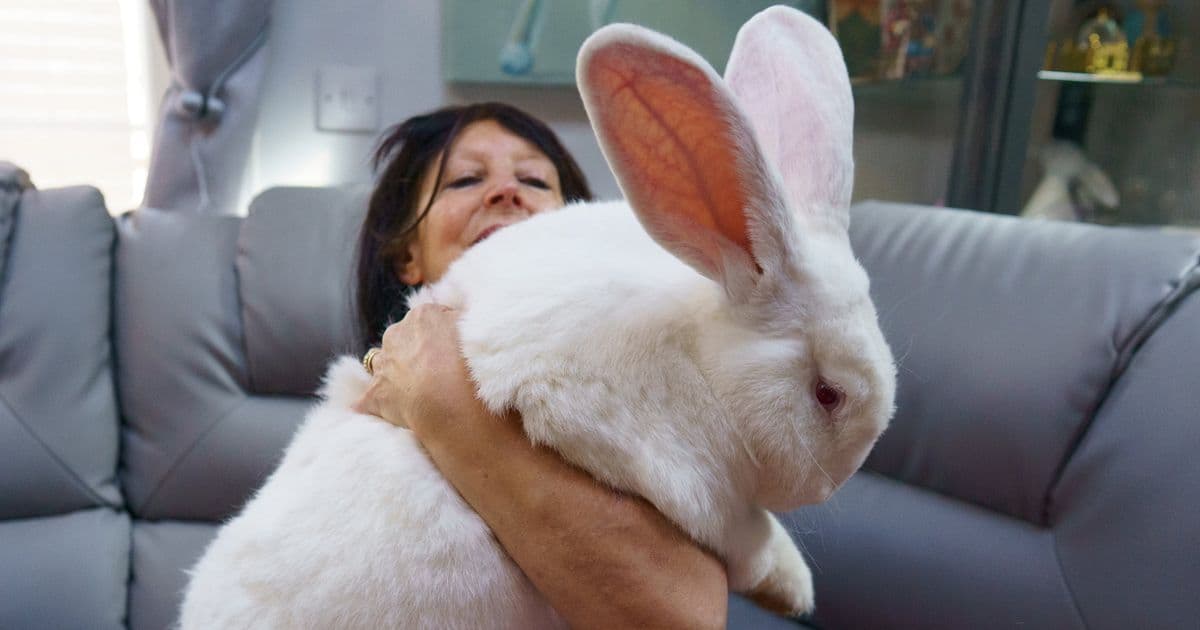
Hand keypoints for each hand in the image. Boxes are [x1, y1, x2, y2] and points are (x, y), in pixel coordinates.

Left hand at [353, 304, 482, 432]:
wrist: (452, 402)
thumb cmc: (472, 366)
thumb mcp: (480, 331)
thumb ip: (468, 323)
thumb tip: (465, 322)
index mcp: (424, 316)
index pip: (431, 321)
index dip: (443, 338)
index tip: (455, 354)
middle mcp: (397, 334)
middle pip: (403, 340)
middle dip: (414, 353)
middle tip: (438, 374)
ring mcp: (383, 365)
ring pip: (381, 364)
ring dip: (393, 374)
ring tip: (414, 392)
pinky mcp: (374, 395)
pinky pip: (369, 401)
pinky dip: (377, 406)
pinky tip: (391, 415)